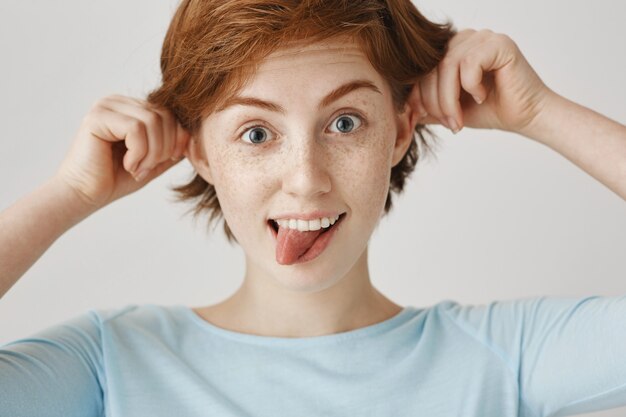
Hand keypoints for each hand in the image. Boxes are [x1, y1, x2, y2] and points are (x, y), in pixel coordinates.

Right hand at [54, 95, 190, 209]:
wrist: (84, 195)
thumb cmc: (116, 179)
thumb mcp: (153, 161)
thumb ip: (171, 147)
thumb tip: (192, 136)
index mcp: (132, 108)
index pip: (169, 113)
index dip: (177, 138)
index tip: (167, 160)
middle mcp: (119, 102)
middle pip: (164, 115)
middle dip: (164, 147)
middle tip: (148, 168)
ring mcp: (106, 106)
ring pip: (152, 121)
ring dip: (152, 152)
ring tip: (138, 168)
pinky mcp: (97, 116)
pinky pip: (136, 128)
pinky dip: (139, 152)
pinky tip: (128, 165)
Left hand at [409, 28, 554, 135]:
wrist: (526, 117)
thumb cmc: (491, 111)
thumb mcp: (450, 109)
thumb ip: (427, 105)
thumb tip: (400, 109)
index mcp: (451, 50)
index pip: (422, 69)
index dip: (418, 95)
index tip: (423, 118)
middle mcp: (465, 38)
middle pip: (432, 67)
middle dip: (434, 102)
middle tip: (447, 124)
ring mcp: (483, 37)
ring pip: (447, 66)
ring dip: (448, 99)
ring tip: (459, 120)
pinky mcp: (499, 43)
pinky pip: (469, 63)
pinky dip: (471, 86)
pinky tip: (483, 96)